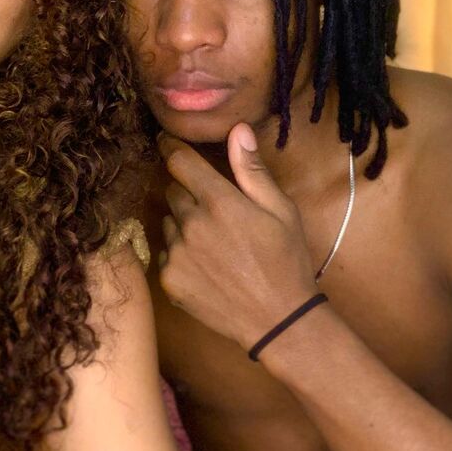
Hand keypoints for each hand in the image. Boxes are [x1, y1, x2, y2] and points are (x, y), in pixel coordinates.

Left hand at [158, 124, 317, 350]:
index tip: (167, 143)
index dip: (171, 148)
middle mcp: (190, 224)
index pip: (178, 162)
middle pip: (172, 191)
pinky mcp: (168, 279)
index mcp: (219, 202)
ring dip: (183, 225)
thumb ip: (253, 170)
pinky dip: (179, 254)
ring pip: (168, 223)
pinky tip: (207, 266)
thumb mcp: (281, 211)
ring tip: (215, 244)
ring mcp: (176, 254)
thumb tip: (238, 130)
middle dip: (188, 193)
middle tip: (215, 211)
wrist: (277, 320)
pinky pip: (165, 253)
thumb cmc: (286, 261)